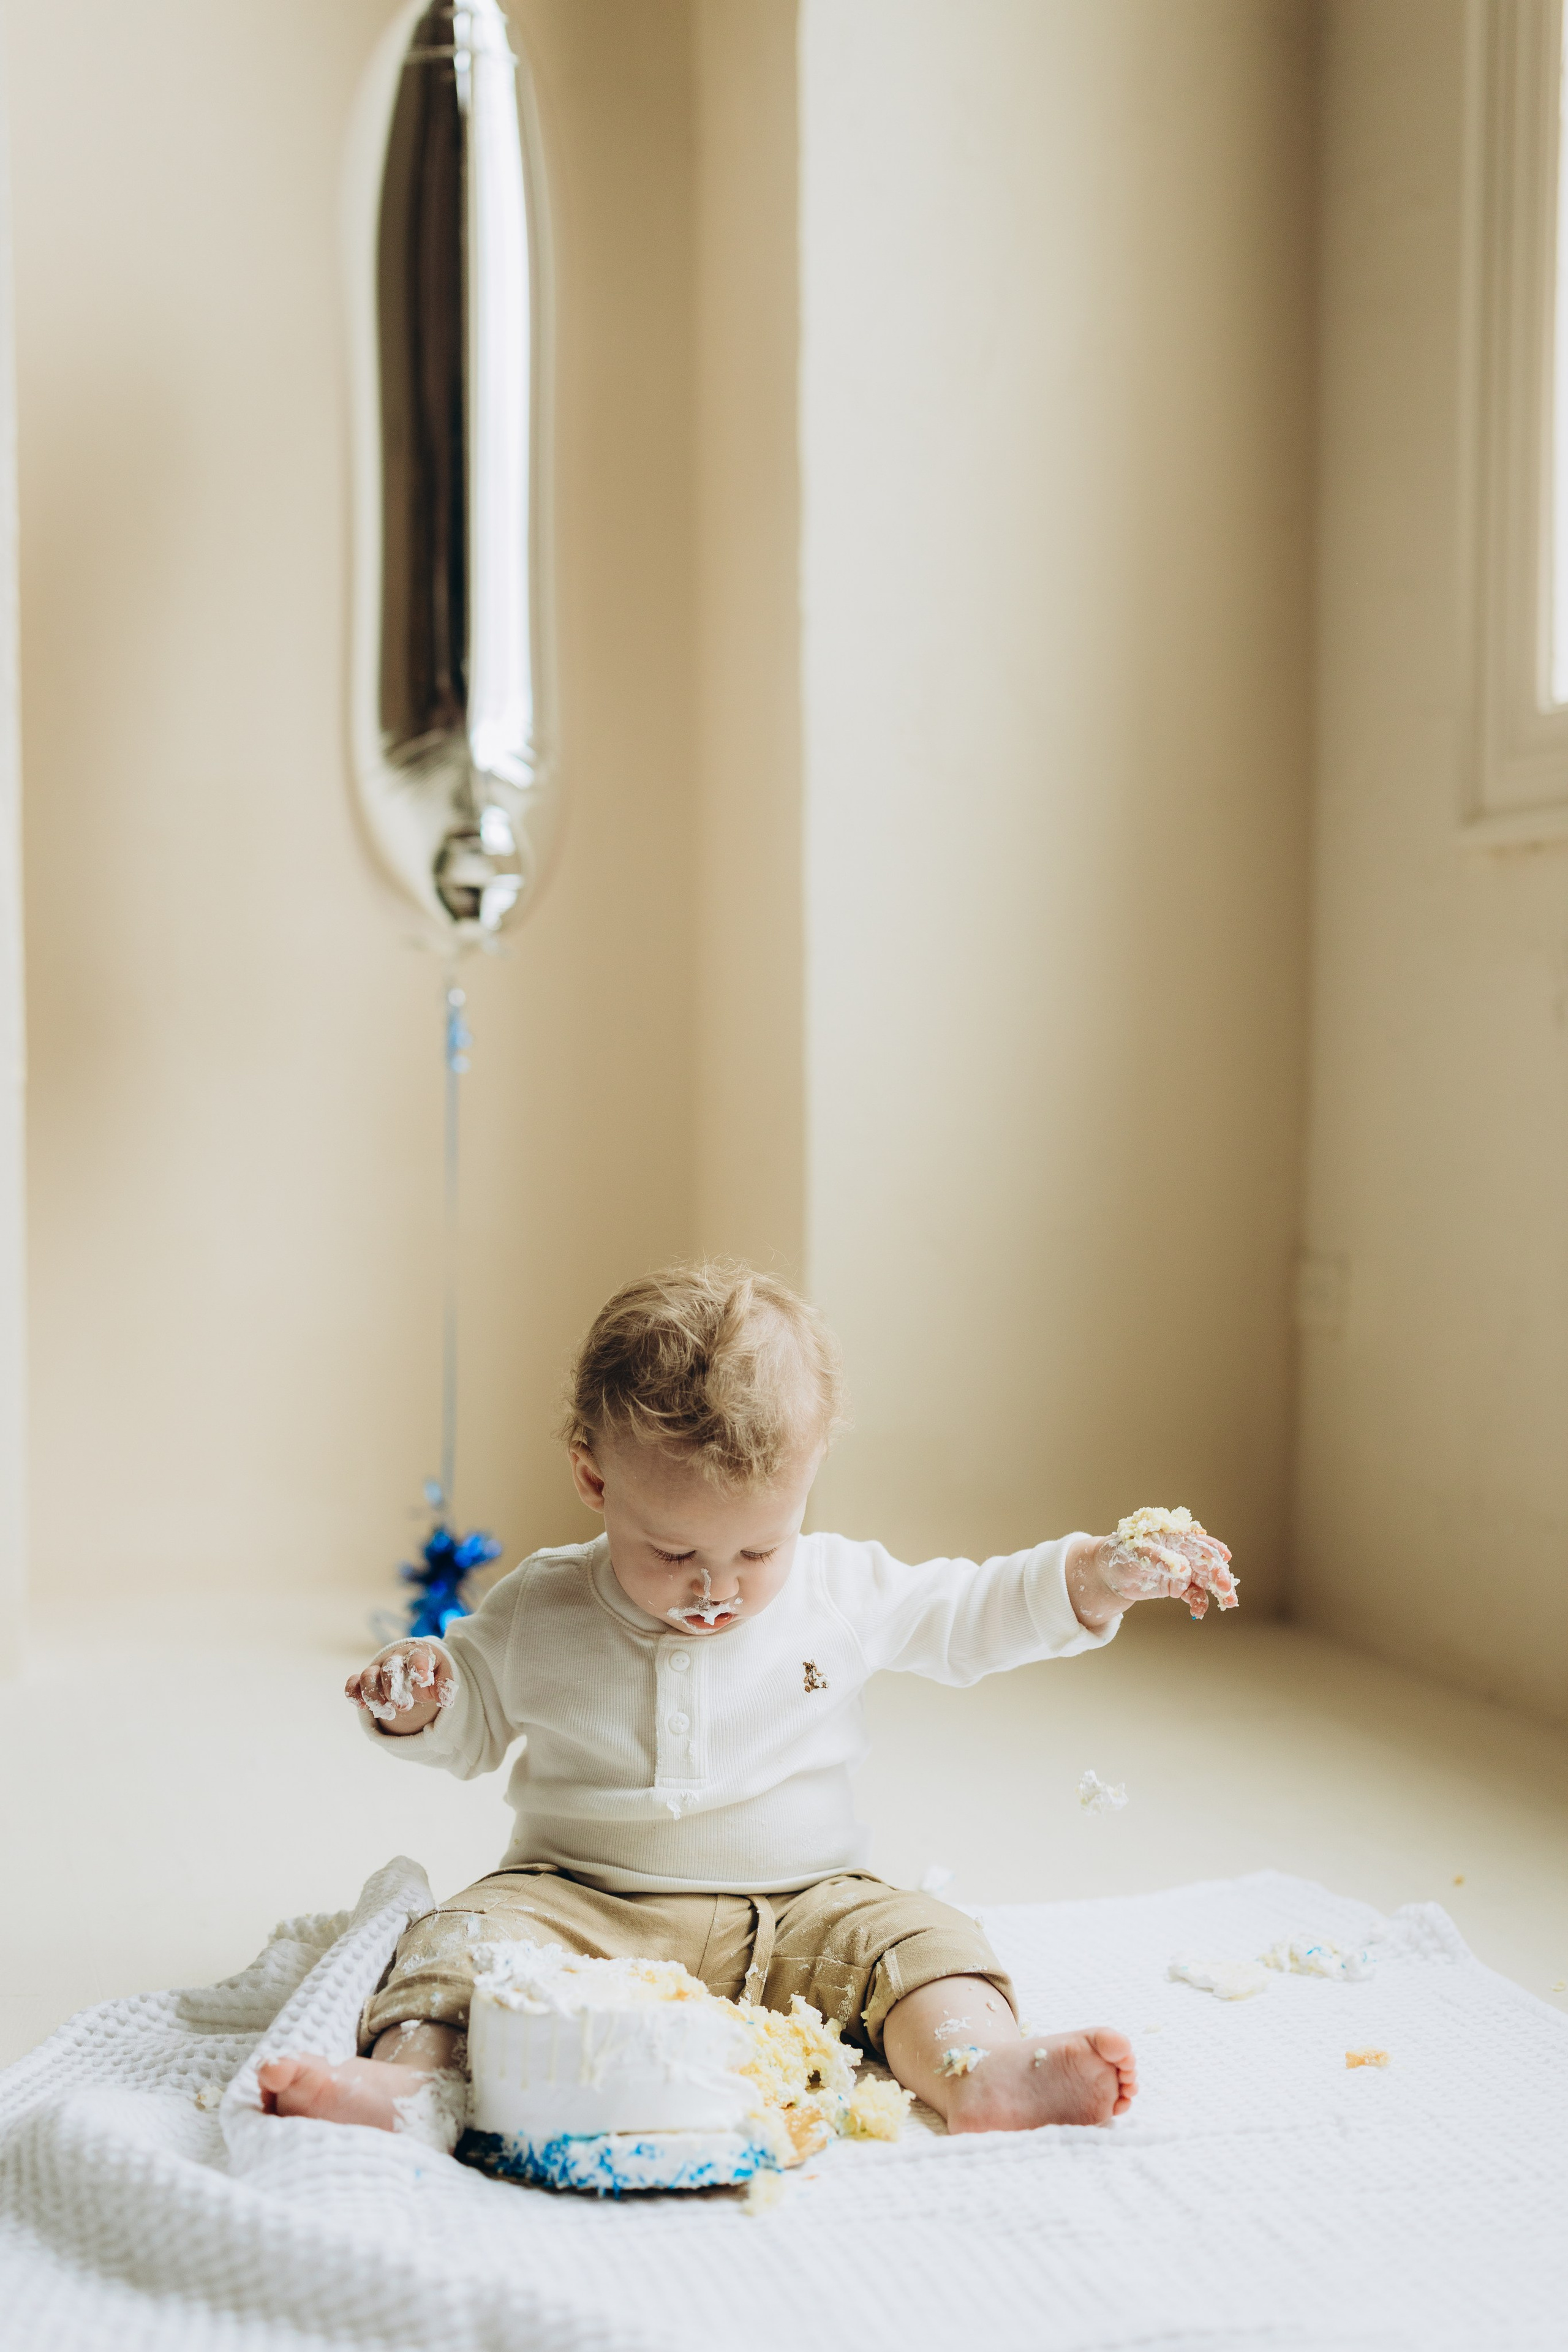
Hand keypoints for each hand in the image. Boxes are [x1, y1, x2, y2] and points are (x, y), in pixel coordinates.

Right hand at [344, 1641, 455, 1735]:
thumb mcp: (443, 1673)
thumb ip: (444, 1685)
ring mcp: (378, 1669)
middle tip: (404, 1707)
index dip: (418, 1666)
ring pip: (368, 1676)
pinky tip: (362, 1706)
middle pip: (389, 1668)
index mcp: (416, 1653)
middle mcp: (394, 1659)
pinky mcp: (365, 1681)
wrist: (413, 1665)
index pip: (416, 1656)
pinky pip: (353, 1683)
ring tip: (386, 1711)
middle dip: (394, 1688)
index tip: (422, 1679)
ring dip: (374, 1695)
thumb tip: (445, 1700)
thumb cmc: (430, 1669)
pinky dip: (353, 1693)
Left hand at [1067, 1512, 1236, 1628]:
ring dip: (1217, 1591)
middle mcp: (1182, 1552)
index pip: (1197, 1542)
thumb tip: (1184, 1569)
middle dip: (1219, 1575)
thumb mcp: (1137, 1553)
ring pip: (1205, 1580)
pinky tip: (1198, 1612)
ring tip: (1228, 1603)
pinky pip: (1194, 1595)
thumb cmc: (1121, 1554)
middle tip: (1227, 1590)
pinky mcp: (1178, 1586)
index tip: (1226, 1558)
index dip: (1213, 1549)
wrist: (1109, 1573)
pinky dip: (1199, 1603)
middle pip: (1206, 1562)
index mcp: (1174, 1537)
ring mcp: (1182, 1570)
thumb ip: (1161, 1559)